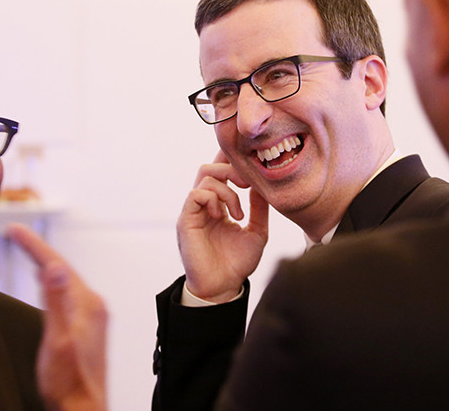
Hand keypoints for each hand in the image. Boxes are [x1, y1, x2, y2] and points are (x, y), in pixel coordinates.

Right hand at [7, 223, 108, 410]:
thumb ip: (56, 301)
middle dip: (39, 249)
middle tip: (18, 233)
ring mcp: (92, 316)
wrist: (82, 408)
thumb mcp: (57, 339)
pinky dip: (54, 283)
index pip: (57, 265)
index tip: (16, 229)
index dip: (34, 246)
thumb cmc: (69, 382)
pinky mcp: (87, 327)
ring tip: (30, 250)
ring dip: (47, 264)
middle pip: (63, 269)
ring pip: (66, 281)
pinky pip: (68, 294)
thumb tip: (55, 268)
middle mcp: (93, 306)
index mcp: (86, 303)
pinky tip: (48, 285)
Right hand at [177, 150, 269, 302]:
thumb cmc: (237, 263)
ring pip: (204, 177)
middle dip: (231, 168)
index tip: (249, 163)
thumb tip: (262, 185)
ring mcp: (194, 211)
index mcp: (219, 205)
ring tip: (238, 213)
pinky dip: (213, 199)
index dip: (231, 161)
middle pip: (210, 167)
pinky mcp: (186, 220)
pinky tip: (223, 216)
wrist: (223, 288)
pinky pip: (195, 195)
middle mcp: (204, 205)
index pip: (220, 173)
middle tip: (247, 184)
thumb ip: (259, 209)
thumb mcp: (257, 232)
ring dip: (227, 190)